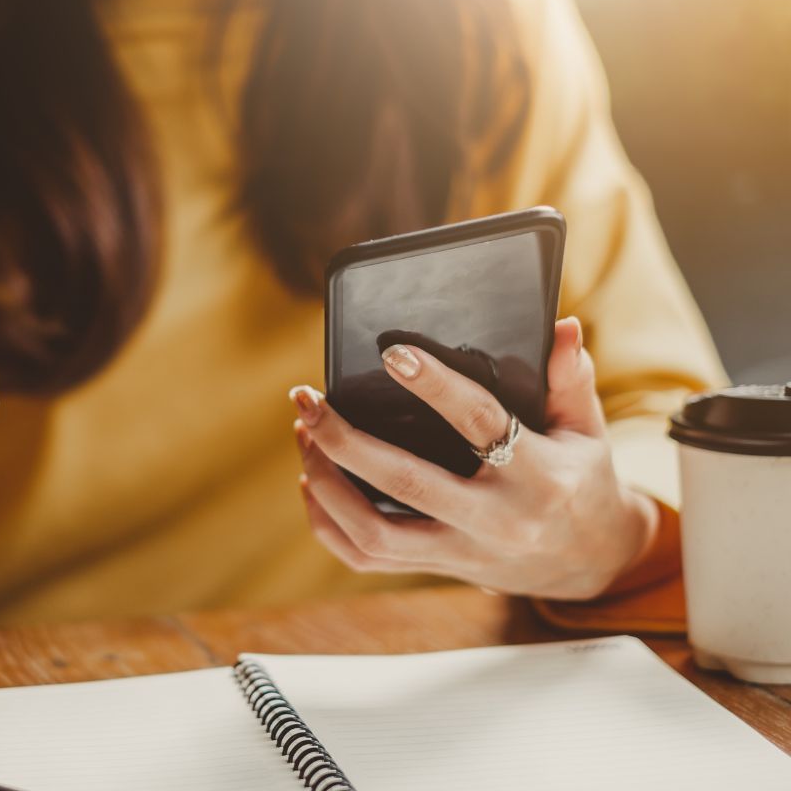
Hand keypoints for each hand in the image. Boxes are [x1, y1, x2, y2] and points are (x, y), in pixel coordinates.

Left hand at [291, 317, 658, 599]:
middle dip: (345, 440)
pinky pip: (366, 558)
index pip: (480, 423)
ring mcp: (462, 551)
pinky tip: (311, 481)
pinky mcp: (438, 569)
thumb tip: (560, 326)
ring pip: (374, 532)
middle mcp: (495, 520)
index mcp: (538, 476)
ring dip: (326, 483)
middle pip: (405, 483)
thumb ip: (571, 379)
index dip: (435, 386)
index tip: (392, 354)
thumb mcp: (588, 430)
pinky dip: (328, 523)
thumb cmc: (581, 481)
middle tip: (308, 399)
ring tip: (305, 434)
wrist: (590, 563)